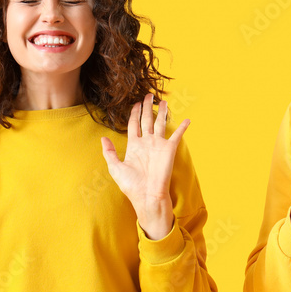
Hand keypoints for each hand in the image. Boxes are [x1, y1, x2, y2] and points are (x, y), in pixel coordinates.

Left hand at [101, 94, 188, 239]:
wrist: (147, 196)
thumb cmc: (131, 185)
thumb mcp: (115, 168)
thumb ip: (109, 153)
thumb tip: (103, 138)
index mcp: (134, 145)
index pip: (133, 124)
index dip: (133, 113)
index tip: (135, 103)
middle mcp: (147, 142)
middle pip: (147, 120)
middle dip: (147, 107)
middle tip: (148, 95)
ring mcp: (158, 145)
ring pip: (160, 123)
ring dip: (162, 112)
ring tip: (163, 101)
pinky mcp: (169, 149)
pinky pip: (177, 135)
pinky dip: (182, 127)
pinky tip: (187, 120)